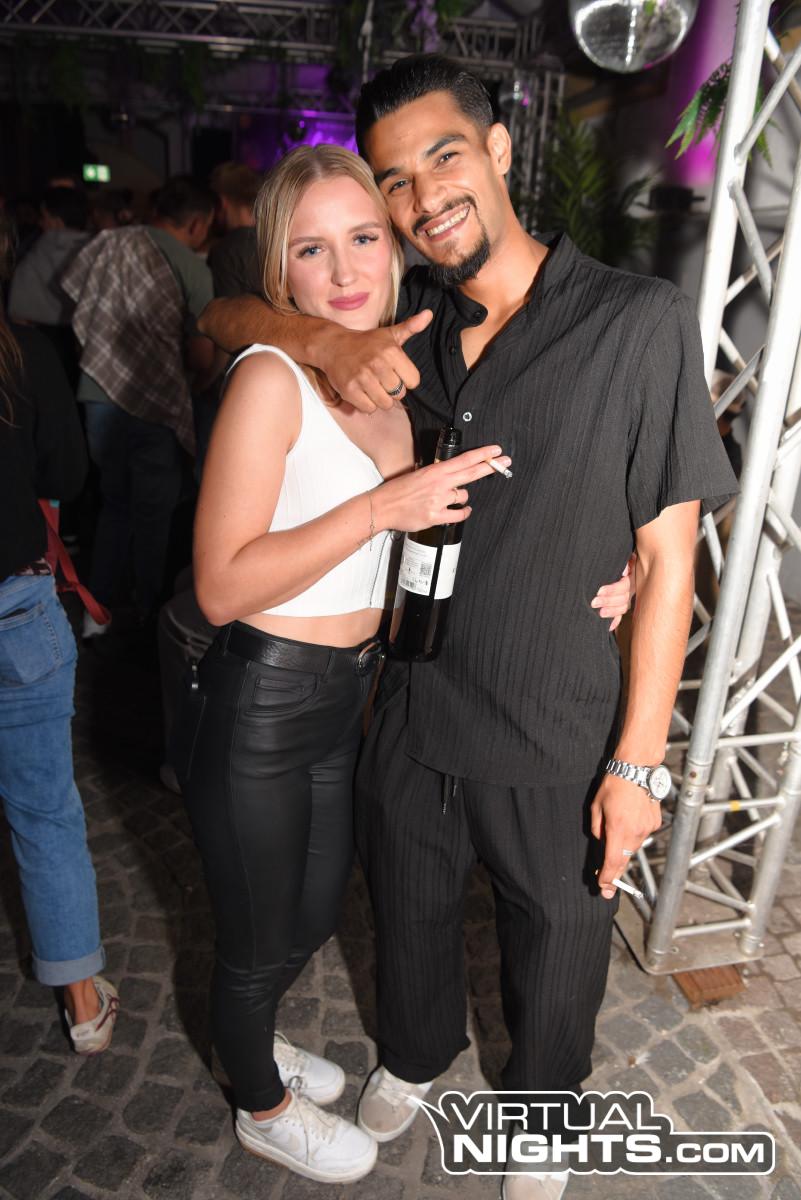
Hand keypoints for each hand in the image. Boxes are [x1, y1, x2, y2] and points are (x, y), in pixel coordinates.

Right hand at [319, 310, 433, 411]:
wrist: (333, 346)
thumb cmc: (366, 343)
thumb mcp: (390, 334)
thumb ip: (411, 327)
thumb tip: (429, 314)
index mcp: (391, 352)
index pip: (413, 381)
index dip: (405, 379)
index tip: (395, 371)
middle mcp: (378, 364)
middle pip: (399, 394)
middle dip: (392, 390)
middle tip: (380, 378)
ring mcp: (363, 378)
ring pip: (385, 404)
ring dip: (380, 398)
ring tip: (372, 385)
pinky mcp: (350, 390)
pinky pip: (369, 408)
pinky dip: (366, 404)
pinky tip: (362, 390)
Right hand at [371, 445, 510, 532]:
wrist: (382, 507)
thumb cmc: (398, 490)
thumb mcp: (419, 474)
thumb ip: (438, 474)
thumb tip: (454, 474)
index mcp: (435, 471)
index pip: (464, 460)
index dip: (482, 455)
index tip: (496, 451)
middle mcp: (439, 484)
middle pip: (471, 473)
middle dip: (491, 467)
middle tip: (506, 461)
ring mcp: (438, 500)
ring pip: (464, 496)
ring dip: (462, 497)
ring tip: (451, 498)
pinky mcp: (435, 516)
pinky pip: (458, 515)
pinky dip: (462, 513)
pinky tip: (462, 511)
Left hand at [590, 554, 636, 631]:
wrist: (606, 562)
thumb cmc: (607, 559)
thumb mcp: (615, 559)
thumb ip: (622, 562)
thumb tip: (624, 572)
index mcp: (629, 576)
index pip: (624, 585)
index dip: (612, 590)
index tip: (599, 591)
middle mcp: (629, 588)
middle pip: (623, 598)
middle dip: (608, 601)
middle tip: (593, 602)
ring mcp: (626, 598)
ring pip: (623, 608)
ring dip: (611, 612)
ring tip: (599, 614)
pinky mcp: (620, 606)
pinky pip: (620, 616)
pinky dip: (614, 621)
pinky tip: (608, 626)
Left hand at [590, 773, 661, 899]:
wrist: (636, 769)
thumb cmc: (614, 784)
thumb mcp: (596, 806)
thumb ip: (598, 828)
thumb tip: (602, 841)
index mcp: (617, 829)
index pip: (612, 861)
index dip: (607, 877)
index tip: (604, 887)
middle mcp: (634, 832)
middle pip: (624, 858)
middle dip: (615, 872)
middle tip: (608, 886)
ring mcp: (646, 828)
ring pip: (633, 847)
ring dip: (624, 848)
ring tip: (618, 836)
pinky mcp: (654, 823)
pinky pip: (642, 834)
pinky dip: (635, 833)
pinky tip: (630, 819)